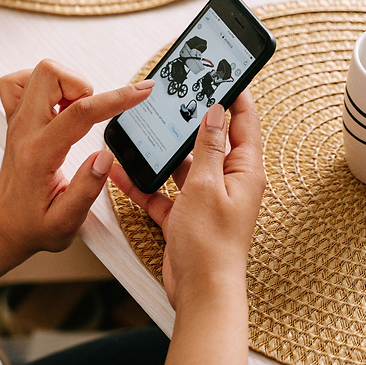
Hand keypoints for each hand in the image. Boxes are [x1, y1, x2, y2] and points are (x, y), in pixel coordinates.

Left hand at [0, 60, 153, 259]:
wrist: (5, 225)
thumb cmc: (34, 226)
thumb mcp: (66, 222)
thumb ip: (87, 189)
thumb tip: (105, 156)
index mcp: (39, 154)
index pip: (80, 113)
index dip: (116, 99)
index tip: (143, 90)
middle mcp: (23, 130)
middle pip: (49, 74)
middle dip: (84, 85)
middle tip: (94, 114)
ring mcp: (16, 121)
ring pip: (38, 72)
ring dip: (67, 84)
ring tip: (77, 114)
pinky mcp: (13, 119)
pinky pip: (20, 82)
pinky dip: (44, 84)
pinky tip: (58, 106)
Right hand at [109, 89, 264, 307]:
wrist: (200, 292)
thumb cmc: (210, 244)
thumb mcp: (207, 185)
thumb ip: (209, 146)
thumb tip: (215, 111)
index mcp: (244, 170)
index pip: (244, 121)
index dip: (235, 94)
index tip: (221, 72)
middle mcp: (229, 182)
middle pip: (211, 140)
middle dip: (190, 120)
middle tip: (174, 95)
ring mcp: (206, 199)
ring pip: (182, 166)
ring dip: (161, 154)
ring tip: (141, 131)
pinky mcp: (185, 216)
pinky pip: (162, 192)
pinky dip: (143, 184)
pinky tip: (120, 172)